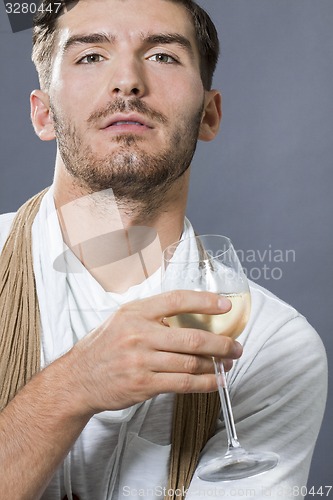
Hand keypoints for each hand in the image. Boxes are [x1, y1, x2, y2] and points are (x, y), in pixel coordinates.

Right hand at [65, 290, 242, 416]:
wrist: (78, 379)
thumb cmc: (103, 347)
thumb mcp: (122, 319)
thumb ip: (152, 315)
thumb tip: (189, 314)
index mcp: (135, 312)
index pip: (176, 300)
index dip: (204, 301)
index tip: (225, 304)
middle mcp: (138, 334)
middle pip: (191, 337)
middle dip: (221, 343)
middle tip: (237, 346)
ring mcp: (141, 361)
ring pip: (190, 363)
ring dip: (216, 365)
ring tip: (228, 364)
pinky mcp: (143, 385)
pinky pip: (182, 384)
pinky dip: (204, 384)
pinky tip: (216, 382)